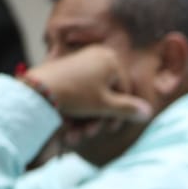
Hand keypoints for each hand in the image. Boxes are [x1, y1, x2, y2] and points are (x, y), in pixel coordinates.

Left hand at [27, 45, 151, 121]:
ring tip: (76, 133)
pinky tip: (68, 125)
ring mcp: (81, 62)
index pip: (125, 90)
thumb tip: (149, 112)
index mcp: (111, 59)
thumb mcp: (106, 105)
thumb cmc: (76, 95)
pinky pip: (78, 91)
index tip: (111, 128)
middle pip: (107, 94)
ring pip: (92, 96)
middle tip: (91, 133)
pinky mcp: (66, 69)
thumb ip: (130, 109)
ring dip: (86, 118)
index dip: (120, 113)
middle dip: (98, 118)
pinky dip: (76, 109)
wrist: (37, 90)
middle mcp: (97, 56)